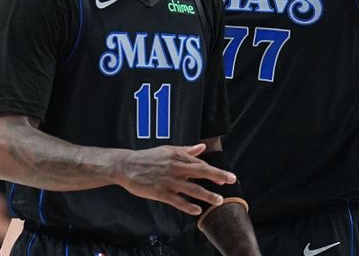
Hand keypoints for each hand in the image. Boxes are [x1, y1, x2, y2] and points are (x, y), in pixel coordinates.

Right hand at [116, 143, 235, 215]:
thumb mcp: (168, 150)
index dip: (215, 171)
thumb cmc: (148, 157)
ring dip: (207, 195)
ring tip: (219, 200)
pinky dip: (188, 206)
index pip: (200, 164)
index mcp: (178, 156)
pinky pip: (177, 201)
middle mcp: (175, 167)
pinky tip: (197, 210)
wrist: (126, 166)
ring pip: (192, 189)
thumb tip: (201, 147)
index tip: (227, 177)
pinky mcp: (160, 193)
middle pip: (201, 172)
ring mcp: (168, 181)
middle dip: (218, 176)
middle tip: (231, 181)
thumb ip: (186, 150)